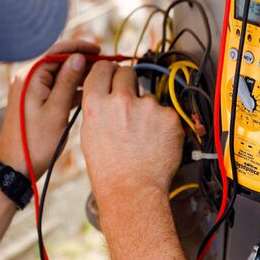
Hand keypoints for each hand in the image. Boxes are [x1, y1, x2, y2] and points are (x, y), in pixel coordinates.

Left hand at [0, 39, 100, 177]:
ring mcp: (30, 89)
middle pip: (58, 60)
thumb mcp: (57, 110)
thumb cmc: (36, 142)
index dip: (80, 48)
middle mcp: (27, 78)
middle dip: (82, 61)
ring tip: (101, 77)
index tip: (101, 51)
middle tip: (105, 63)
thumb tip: (79, 57)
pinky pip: (55, 86)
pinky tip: (89, 91)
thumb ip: (68, 82)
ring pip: (59, 73)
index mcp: (29, 77)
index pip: (57, 51)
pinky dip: (71, 87)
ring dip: (79, 74)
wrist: (17, 165)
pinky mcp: (34, 100)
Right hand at [80, 62, 183, 215]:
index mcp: (97, 104)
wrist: (132, 191)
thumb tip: (107, 94)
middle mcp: (122, 100)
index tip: (112, 74)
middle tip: (129, 102)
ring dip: (147, 109)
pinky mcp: (169, 116)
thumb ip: (98, 108)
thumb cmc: (109, 170)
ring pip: (148, 96)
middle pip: (127, 73)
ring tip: (142, 135)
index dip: (108, 71)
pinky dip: (163, 124)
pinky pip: (166, 113)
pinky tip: (156, 141)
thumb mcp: (90, 134)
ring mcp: (148, 107)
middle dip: (128, 83)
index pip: (102, 68)